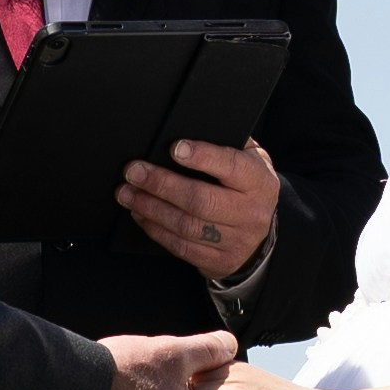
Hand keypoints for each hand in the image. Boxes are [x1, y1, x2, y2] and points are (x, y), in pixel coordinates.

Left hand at [120, 135, 279, 280]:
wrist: (262, 235)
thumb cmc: (246, 188)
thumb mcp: (250, 162)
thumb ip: (227, 146)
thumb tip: (187, 128)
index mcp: (259, 182)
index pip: (231, 166)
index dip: (202, 157)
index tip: (174, 148)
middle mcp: (250, 213)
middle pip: (201, 200)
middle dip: (162, 185)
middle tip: (134, 172)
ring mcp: (235, 240)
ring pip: (186, 226)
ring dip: (151, 209)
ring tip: (127, 193)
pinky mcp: (220, 261)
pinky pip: (182, 247)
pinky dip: (156, 230)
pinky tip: (140, 215)